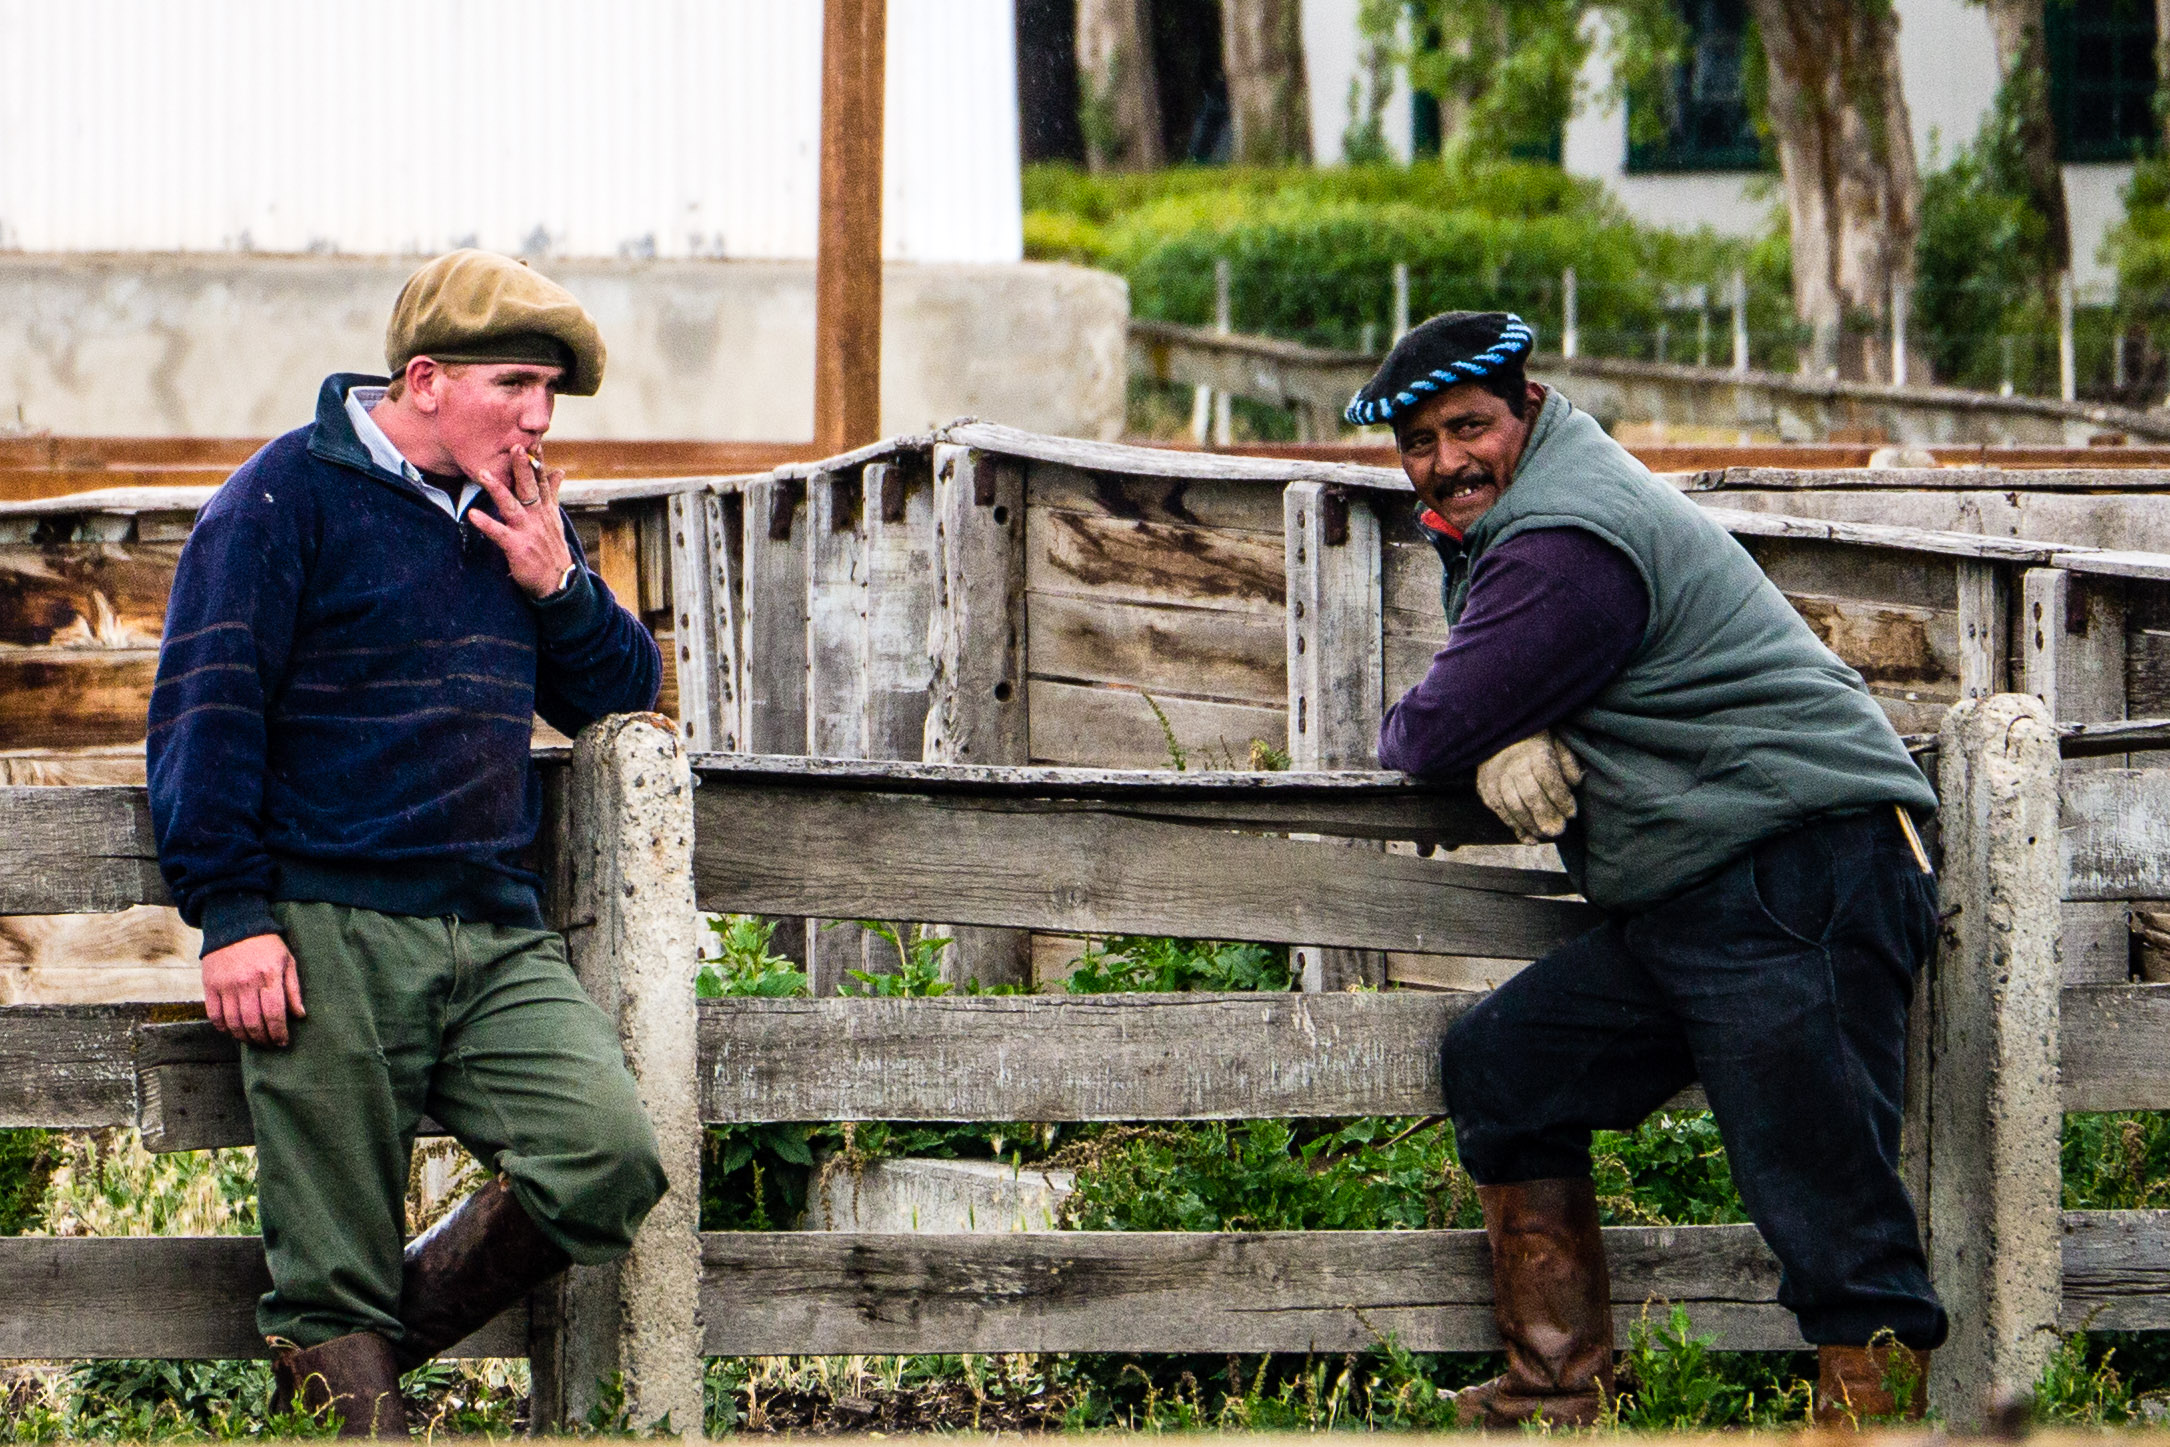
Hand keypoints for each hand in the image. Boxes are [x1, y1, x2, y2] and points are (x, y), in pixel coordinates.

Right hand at [202, 933, 304, 1046]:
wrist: (235, 926)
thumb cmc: (267, 945)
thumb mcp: (288, 961)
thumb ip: (294, 989)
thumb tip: (300, 1015)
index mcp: (269, 975)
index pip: (274, 1014)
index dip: (279, 1033)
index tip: (283, 1042)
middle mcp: (246, 982)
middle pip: (253, 1022)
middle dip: (263, 1039)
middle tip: (269, 1045)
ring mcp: (226, 985)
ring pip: (234, 1023)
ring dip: (244, 1038)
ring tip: (253, 1040)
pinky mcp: (210, 985)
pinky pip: (215, 1016)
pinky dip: (224, 1029)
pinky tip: (233, 1031)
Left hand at [468, 447, 574, 598]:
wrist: (558, 582)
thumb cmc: (552, 548)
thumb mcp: (555, 518)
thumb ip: (553, 493)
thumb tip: (559, 471)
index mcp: (545, 509)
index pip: (542, 480)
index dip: (538, 462)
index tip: (533, 442)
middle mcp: (538, 517)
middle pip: (529, 487)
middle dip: (522, 467)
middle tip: (515, 447)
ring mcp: (528, 531)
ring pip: (512, 505)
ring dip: (498, 489)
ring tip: (483, 473)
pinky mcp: (517, 547)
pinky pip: (499, 533)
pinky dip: (486, 523)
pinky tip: (472, 514)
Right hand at [1476, 731, 1584, 843]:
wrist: (1496, 731)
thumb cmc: (1534, 739)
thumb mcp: (1556, 741)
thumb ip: (1567, 762)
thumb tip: (1574, 784)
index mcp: (1534, 751)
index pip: (1549, 779)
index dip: (1561, 799)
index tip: (1572, 814)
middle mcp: (1513, 765)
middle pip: (1530, 795)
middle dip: (1546, 816)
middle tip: (1559, 831)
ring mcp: (1496, 778)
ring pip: (1514, 806)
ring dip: (1531, 825)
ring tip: (1545, 835)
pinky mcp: (1485, 789)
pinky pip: (1500, 812)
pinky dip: (1515, 827)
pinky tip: (1529, 838)